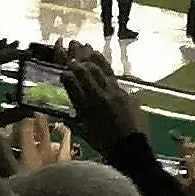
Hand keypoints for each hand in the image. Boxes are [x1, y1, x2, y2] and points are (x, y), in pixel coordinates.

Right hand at [34, 31, 142, 155]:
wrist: (131, 149)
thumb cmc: (105, 144)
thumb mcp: (84, 133)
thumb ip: (73, 119)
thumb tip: (64, 112)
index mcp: (87, 110)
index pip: (73, 87)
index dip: (67, 76)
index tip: (63, 70)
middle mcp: (99, 98)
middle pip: (87, 73)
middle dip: (78, 59)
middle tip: (72, 46)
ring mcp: (114, 94)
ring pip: (101, 71)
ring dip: (91, 57)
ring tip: (85, 46)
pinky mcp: (125, 94)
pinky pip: (112, 75)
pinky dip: (104, 65)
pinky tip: (99, 57)